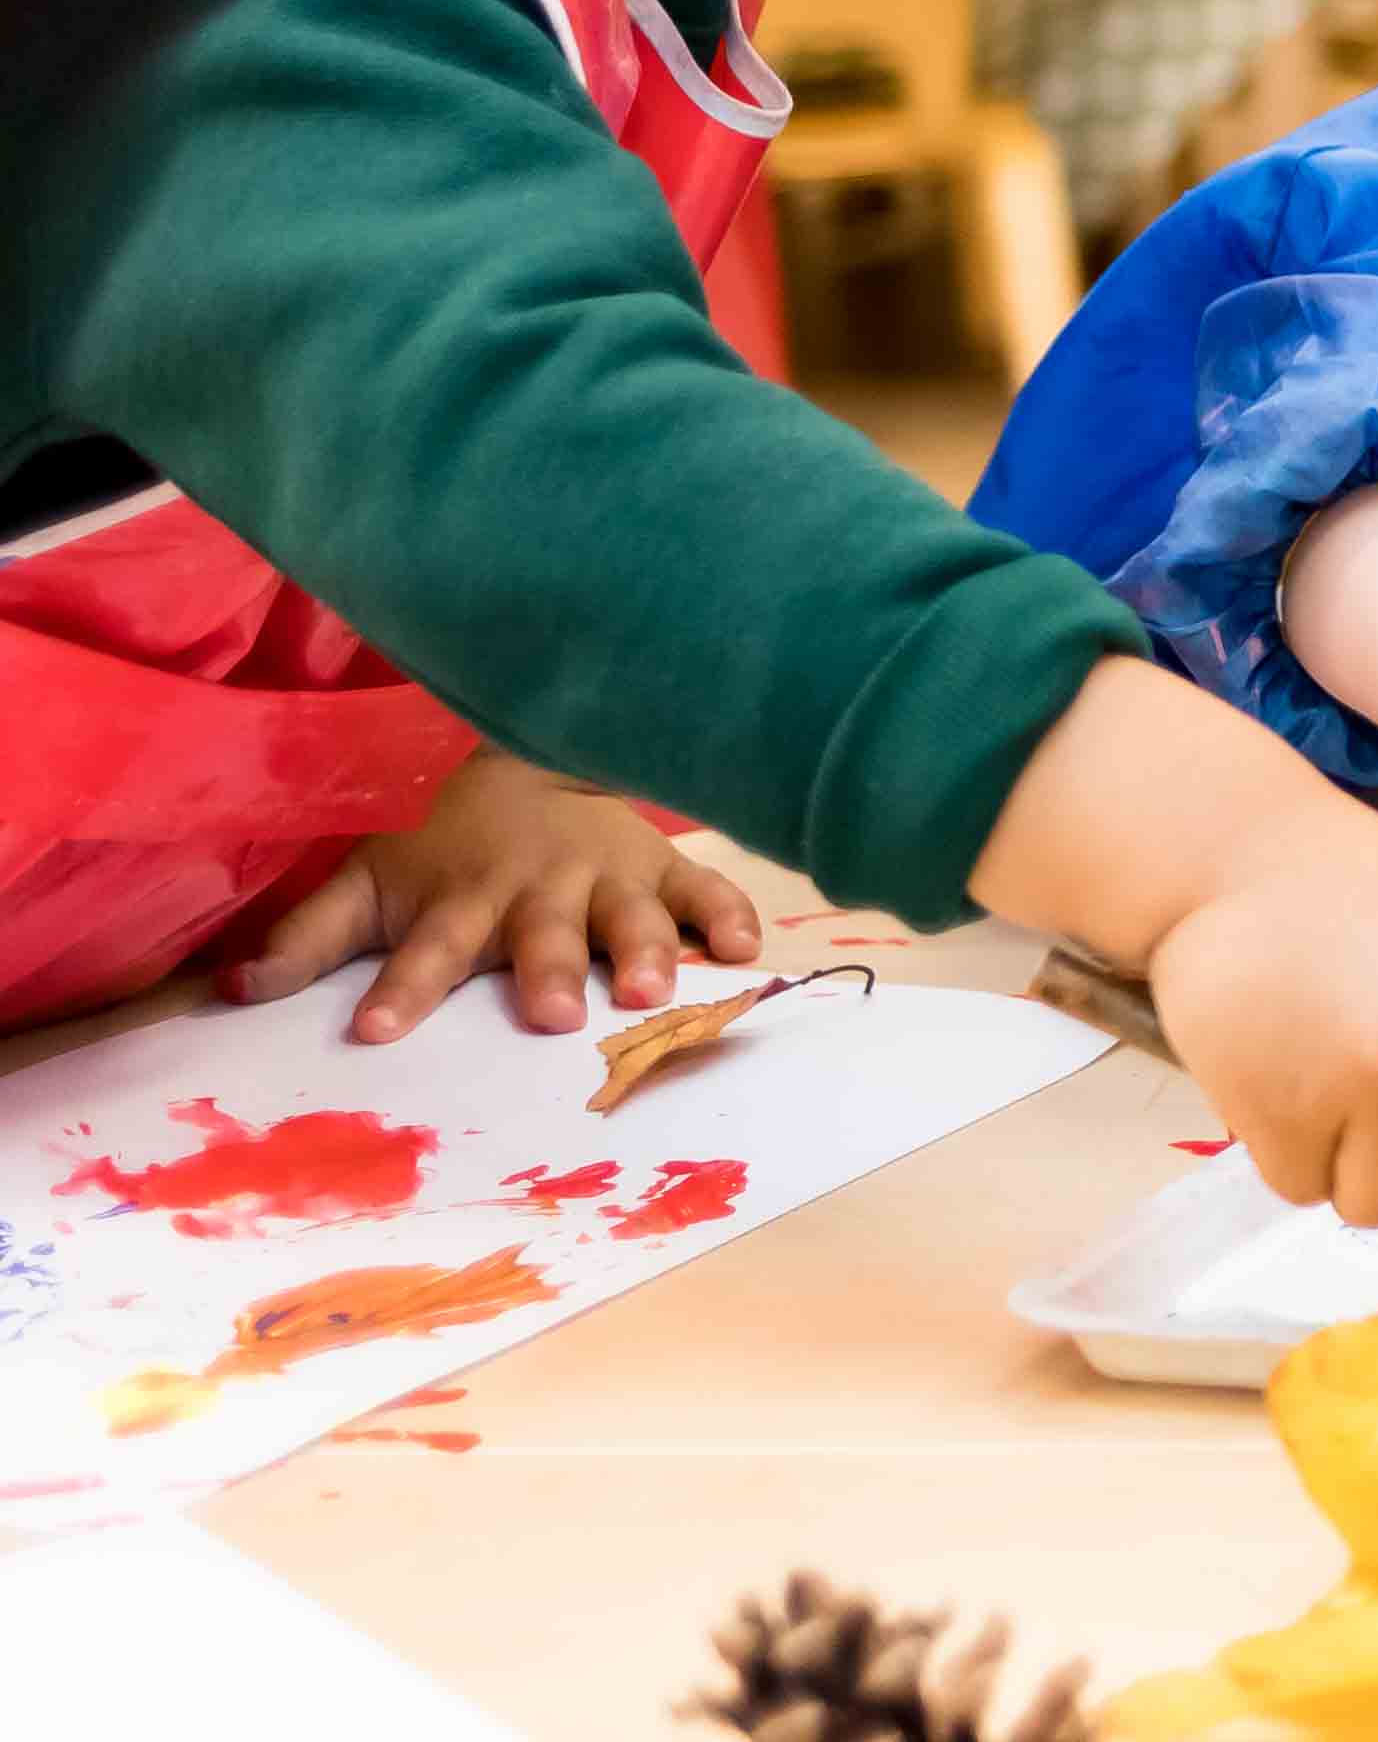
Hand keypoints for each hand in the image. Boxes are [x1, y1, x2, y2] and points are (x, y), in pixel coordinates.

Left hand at [222, 751, 765, 1041]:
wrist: (535, 751)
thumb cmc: (444, 836)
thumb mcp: (372, 876)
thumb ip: (310, 936)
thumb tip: (231, 993)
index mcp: (463, 896)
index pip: (426, 947)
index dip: (402, 987)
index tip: (374, 1028)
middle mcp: (539, 888)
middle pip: (543, 935)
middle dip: (549, 970)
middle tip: (553, 1014)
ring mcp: (608, 876)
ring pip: (631, 915)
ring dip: (646, 949)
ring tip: (650, 989)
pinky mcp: (663, 867)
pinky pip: (705, 891)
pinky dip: (727, 916)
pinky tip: (744, 949)